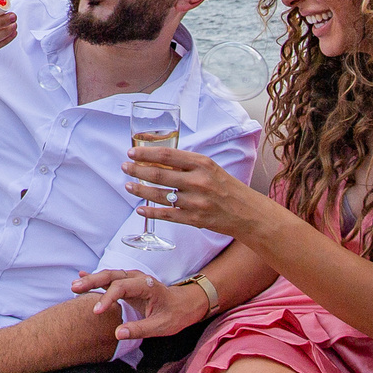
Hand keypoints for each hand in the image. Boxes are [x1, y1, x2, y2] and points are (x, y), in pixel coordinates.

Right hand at [74, 268, 208, 342]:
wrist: (185, 304)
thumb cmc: (175, 314)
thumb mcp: (161, 326)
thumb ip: (139, 329)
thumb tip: (118, 333)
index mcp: (146, 285)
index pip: (121, 287)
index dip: (107, 298)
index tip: (96, 311)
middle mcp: (138, 278)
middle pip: (111, 275)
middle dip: (92, 280)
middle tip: (75, 288)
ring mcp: (132, 279)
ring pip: (109, 275)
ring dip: (91, 279)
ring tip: (74, 285)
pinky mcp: (128, 284)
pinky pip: (110, 279)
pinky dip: (96, 279)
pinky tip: (82, 276)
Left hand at [123, 143, 268, 240]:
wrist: (247, 213)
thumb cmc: (227, 187)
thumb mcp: (210, 168)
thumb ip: (187, 164)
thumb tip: (158, 160)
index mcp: (202, 164)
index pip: (167, 156)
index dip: (146, 154)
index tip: (132, 152)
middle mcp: (198, 182)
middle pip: (159, 174)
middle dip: (137, 170)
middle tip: (125, 168)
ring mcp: (195, 202)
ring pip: (159, 195)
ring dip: (140, 190)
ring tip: (129, 186)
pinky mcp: (194, 219)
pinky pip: (167, 215)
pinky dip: (151, 213)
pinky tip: (140, 210)